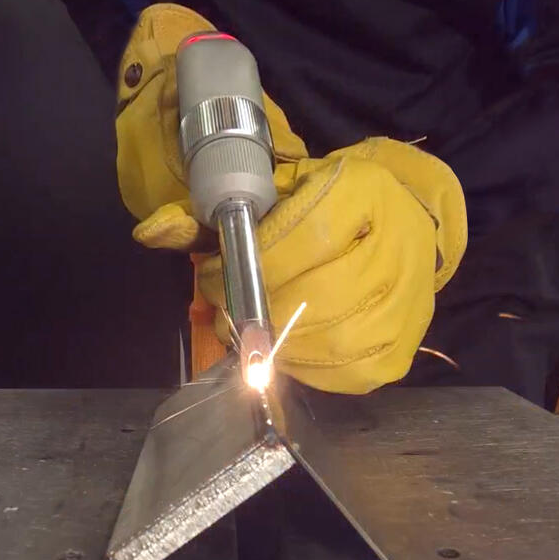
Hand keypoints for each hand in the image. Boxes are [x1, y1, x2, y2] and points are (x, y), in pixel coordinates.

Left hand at [116, 6, 466, 393]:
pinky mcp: (404, 342)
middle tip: (229, 308)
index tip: (216, 274)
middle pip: (317, 296)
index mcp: (364, 192)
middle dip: (258, 309)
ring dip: (279, 344)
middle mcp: (398, 245)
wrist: (406, 217)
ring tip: (255, 329)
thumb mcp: (276, 186)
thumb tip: (151, 232)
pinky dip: (310, 368)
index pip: (303, 238)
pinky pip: (352, 373)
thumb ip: (213, 208)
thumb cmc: (330, 201)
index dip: (249, 266)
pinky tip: (290, 349)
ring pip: (333, 341)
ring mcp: (407, 300)